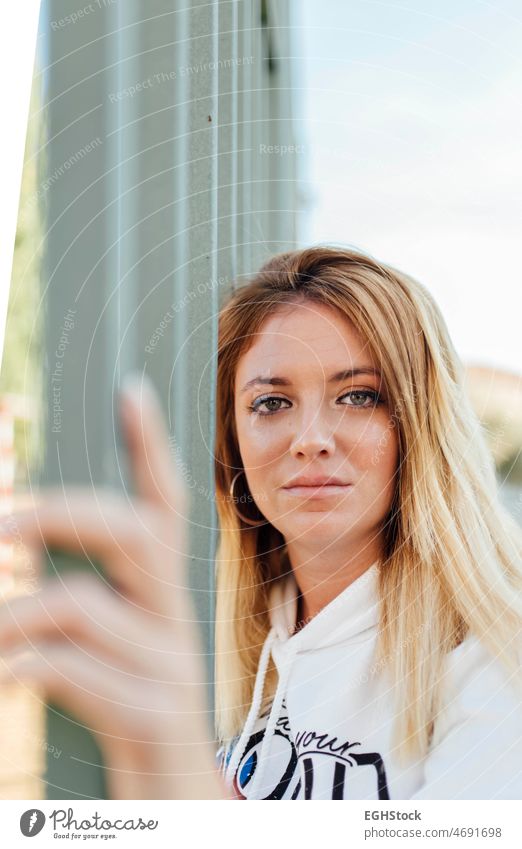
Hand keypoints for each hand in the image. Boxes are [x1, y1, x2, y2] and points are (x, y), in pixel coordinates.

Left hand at [0, 374, 227, 798]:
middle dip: (59, 514)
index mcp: (158, 593)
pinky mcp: (151, 716)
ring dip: (13, 614)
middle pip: (133, 532)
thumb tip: (21, 534)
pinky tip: (9, 677)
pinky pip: (73, 670)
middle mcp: (171, 617)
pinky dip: (24, 666)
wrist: (173, 803)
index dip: (149, 446)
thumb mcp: (109, 647)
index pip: (164, 503)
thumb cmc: (128, 710)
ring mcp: (167, 666)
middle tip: (0, 527)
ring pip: (84, 604)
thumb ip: (74, 600)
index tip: (131, 390)